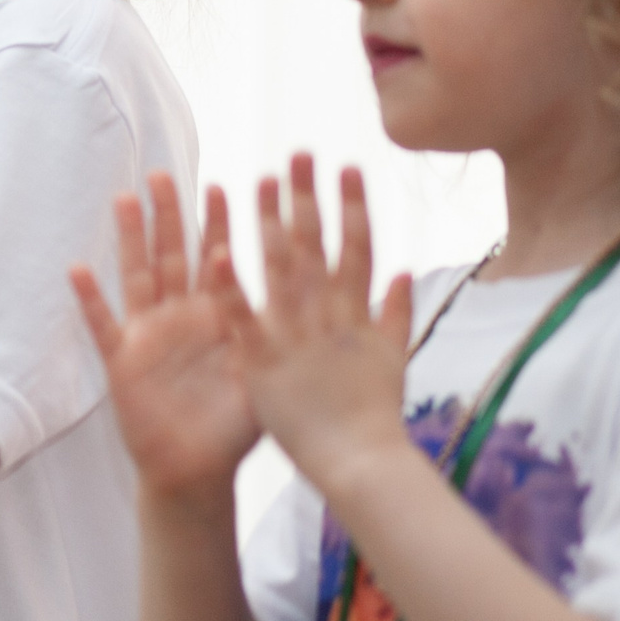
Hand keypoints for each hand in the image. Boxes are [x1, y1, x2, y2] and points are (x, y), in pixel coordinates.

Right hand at [71, 174, 259, 505]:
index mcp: (215, 316)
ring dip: (130, 239)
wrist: (197, 470)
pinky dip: (90, 299)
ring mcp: (147, 335)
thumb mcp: (262, 373)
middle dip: (168, 214)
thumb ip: (271, 333)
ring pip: (137, 276)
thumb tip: (304, 294)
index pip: (215, 257)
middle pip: (171, 254)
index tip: (221, 184)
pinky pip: (104, 324)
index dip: (216, 223)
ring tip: (123, 200)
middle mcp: (179, 316)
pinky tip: (78, 270)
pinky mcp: (122, 360)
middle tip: (163, 172)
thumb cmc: (234, 426)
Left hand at [233, 154, 417, 494]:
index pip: (356, 248)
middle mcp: (328, 318)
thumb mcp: (393, 359)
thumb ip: (394, 313)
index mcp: (357, 315)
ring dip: (267, 224)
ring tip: (257, 181)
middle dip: (306, 199)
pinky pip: (242, 318)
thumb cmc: (375, 418)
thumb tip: (401, 270)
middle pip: (316, 248)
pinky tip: (217, 250)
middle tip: (296, 153)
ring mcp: (296, 337)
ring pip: (279, 271)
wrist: (363, 467)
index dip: (351, 206)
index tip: (345, 166)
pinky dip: (231, 286)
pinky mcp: (263, 363)